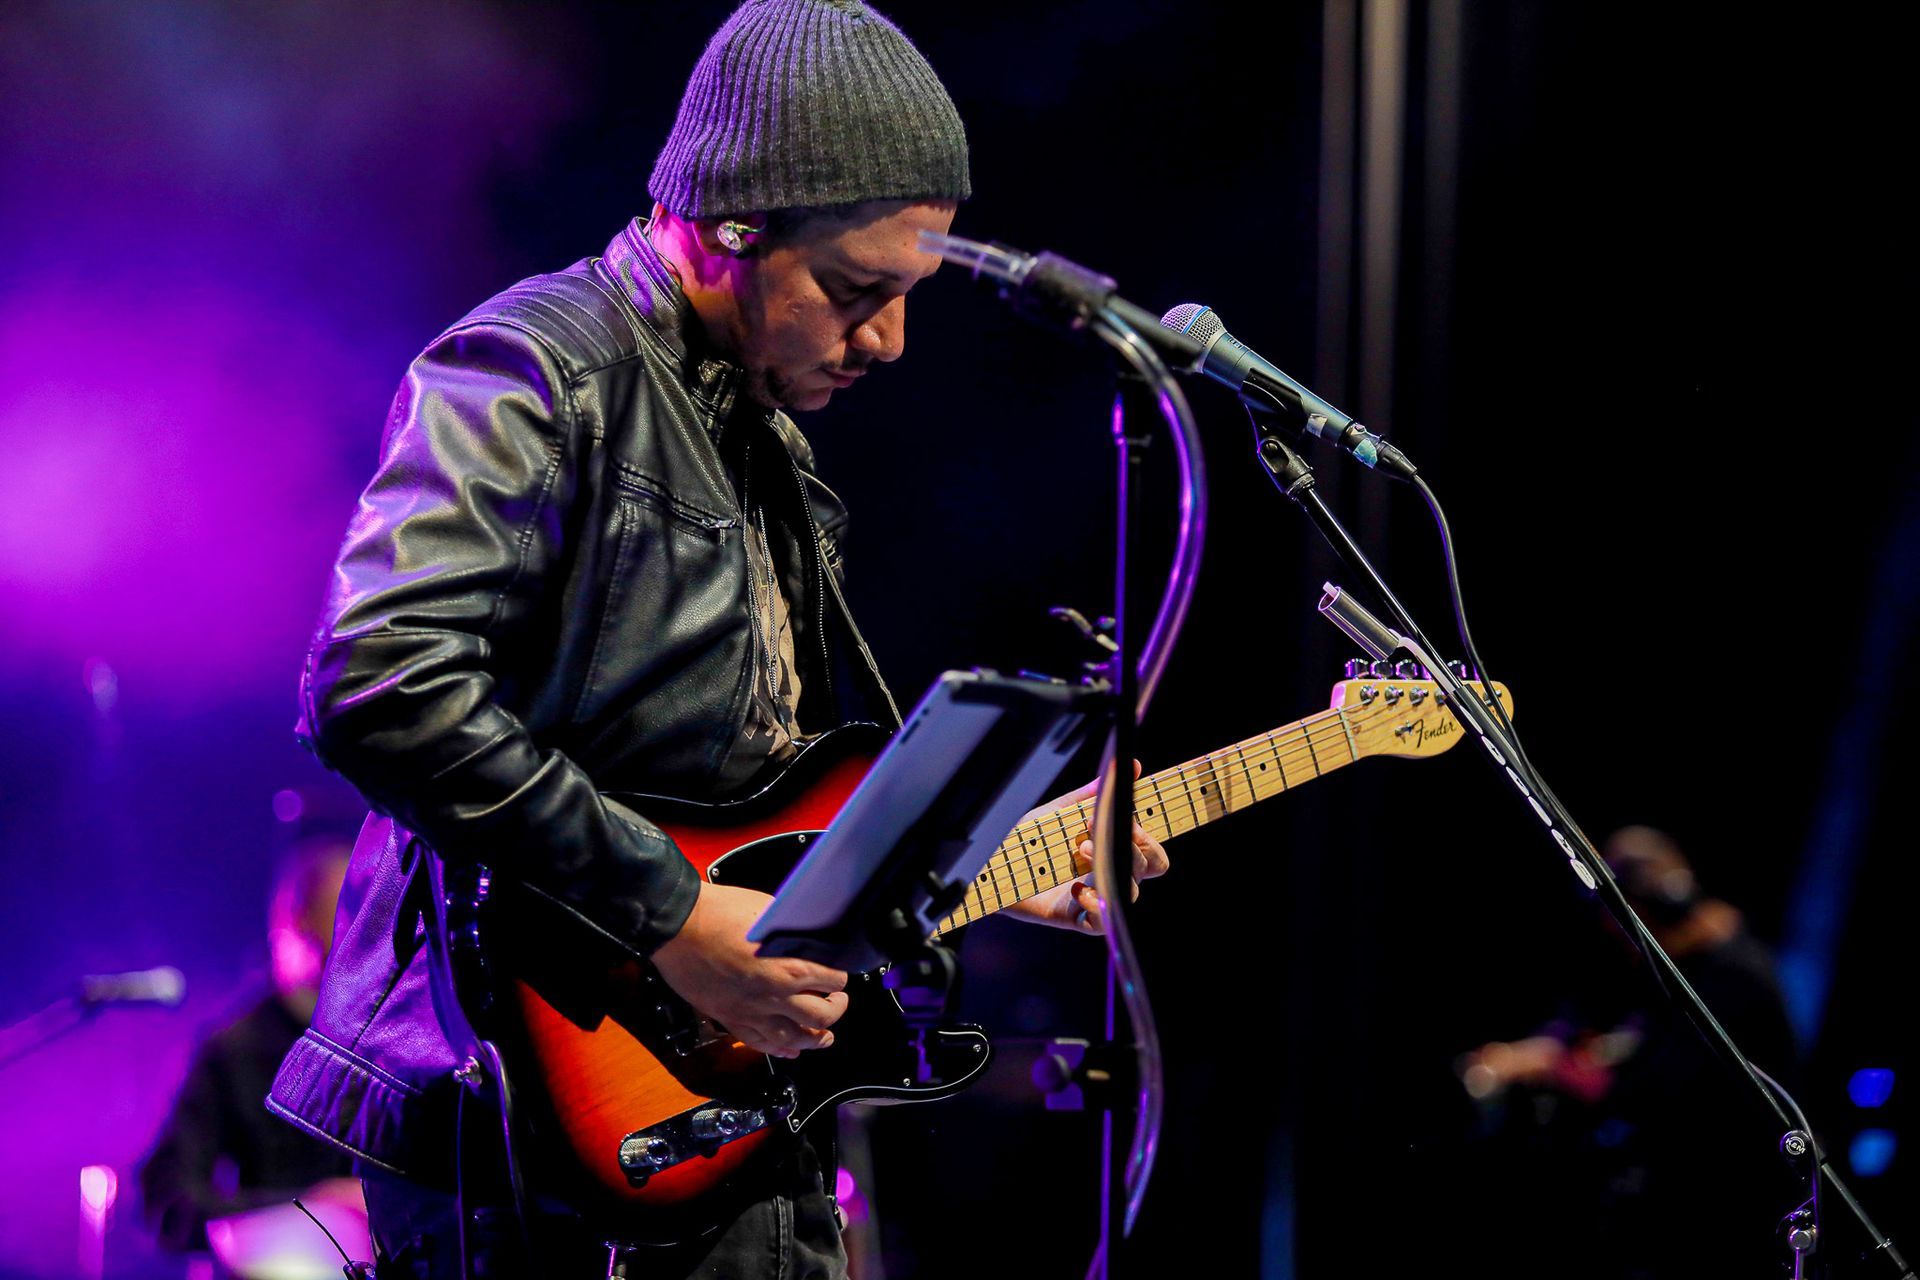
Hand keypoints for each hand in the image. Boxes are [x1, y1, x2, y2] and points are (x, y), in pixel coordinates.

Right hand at [651, 881, 849, 1057]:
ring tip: (823, 1036)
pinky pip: (761, 1043)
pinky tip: (789, 1050)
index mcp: (790, 966)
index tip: (839, 973)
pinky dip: (780, 1050)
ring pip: (795, 1040)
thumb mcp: (768, 912)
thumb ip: (792, 930)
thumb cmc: (719, 912)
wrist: (678, 926)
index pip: (834, 980)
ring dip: (815, 1039)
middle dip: (836, 1009)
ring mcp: (752, 1011)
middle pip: (822, 1017)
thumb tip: (808, 933)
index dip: (840, 976)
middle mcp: (775, 995)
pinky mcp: (730, 1019)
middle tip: (837, 1001)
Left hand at [1004, 761, 1169, 934]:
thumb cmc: (1029, 839)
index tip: (1124, 817)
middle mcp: (1112, 873)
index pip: (1150, 846)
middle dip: (1135, 847)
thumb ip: (1091, 794)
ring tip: (1083, 850)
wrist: (995, 866)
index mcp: (1113, 848)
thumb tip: (1128, 765)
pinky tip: (1076, 888)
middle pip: (1152, 866)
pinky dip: (1095, 905)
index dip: (1147, 834)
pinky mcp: (1078, 916)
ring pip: (1131, 891)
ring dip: (1112, 868)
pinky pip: (1101, 921)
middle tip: (1100, 831)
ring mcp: (1097, 895)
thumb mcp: (1060, 812)